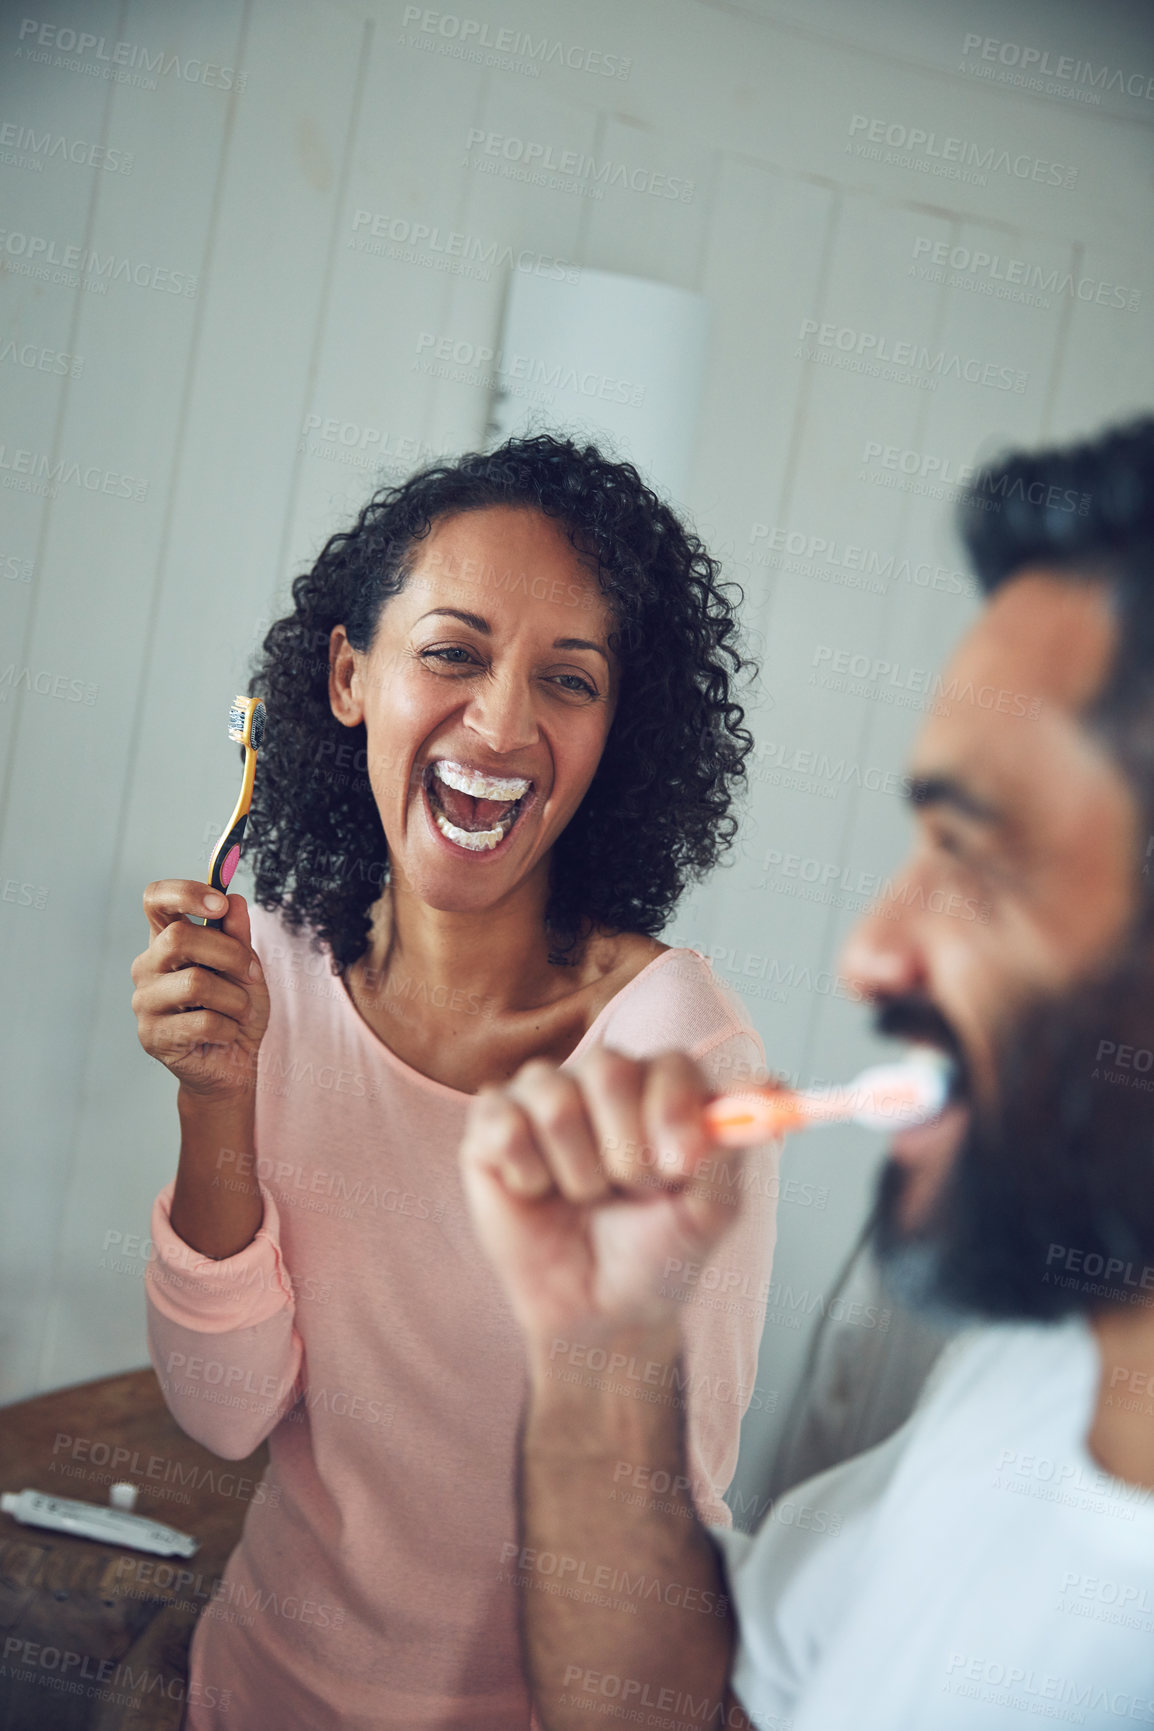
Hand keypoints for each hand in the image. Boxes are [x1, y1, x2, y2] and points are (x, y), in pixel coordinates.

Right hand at [130, 881, 269, 1099]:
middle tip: (252, 973)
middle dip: (229, 953)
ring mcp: (145, 1002)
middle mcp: (147, 966)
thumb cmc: (236, 1010)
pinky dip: (229, 1027)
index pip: (156, 899)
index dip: (185, 893)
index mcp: (166, 940)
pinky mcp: (152, 1036)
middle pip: (179, 937)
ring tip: (241, 1011)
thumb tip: (234, 901)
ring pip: (195, 983)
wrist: (234, 1064)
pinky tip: (226, 1034)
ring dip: (235, 998)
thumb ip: (238, 936)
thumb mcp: (246, 968)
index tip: (219, 903)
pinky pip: (203, 1022)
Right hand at [460, 1047, 748, 1348]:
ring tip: (584, 1197)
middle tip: (629, 1191)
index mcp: (660, 1088)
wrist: (600, 1311)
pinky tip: (537, 1192)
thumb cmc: (657, 1255)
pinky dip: (526, 1174)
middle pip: (609, 1069)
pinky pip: (502, 1123)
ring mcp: (543, 1097)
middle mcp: (601, 1079)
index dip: (674, 1111)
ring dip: (578, 1171)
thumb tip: (769, 1088)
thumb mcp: (711, 1212)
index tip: (678, 1170)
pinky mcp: (492, 1126)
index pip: (671, 1063)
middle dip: (625, 1150)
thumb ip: (733, 1148)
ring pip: (555, 1100)